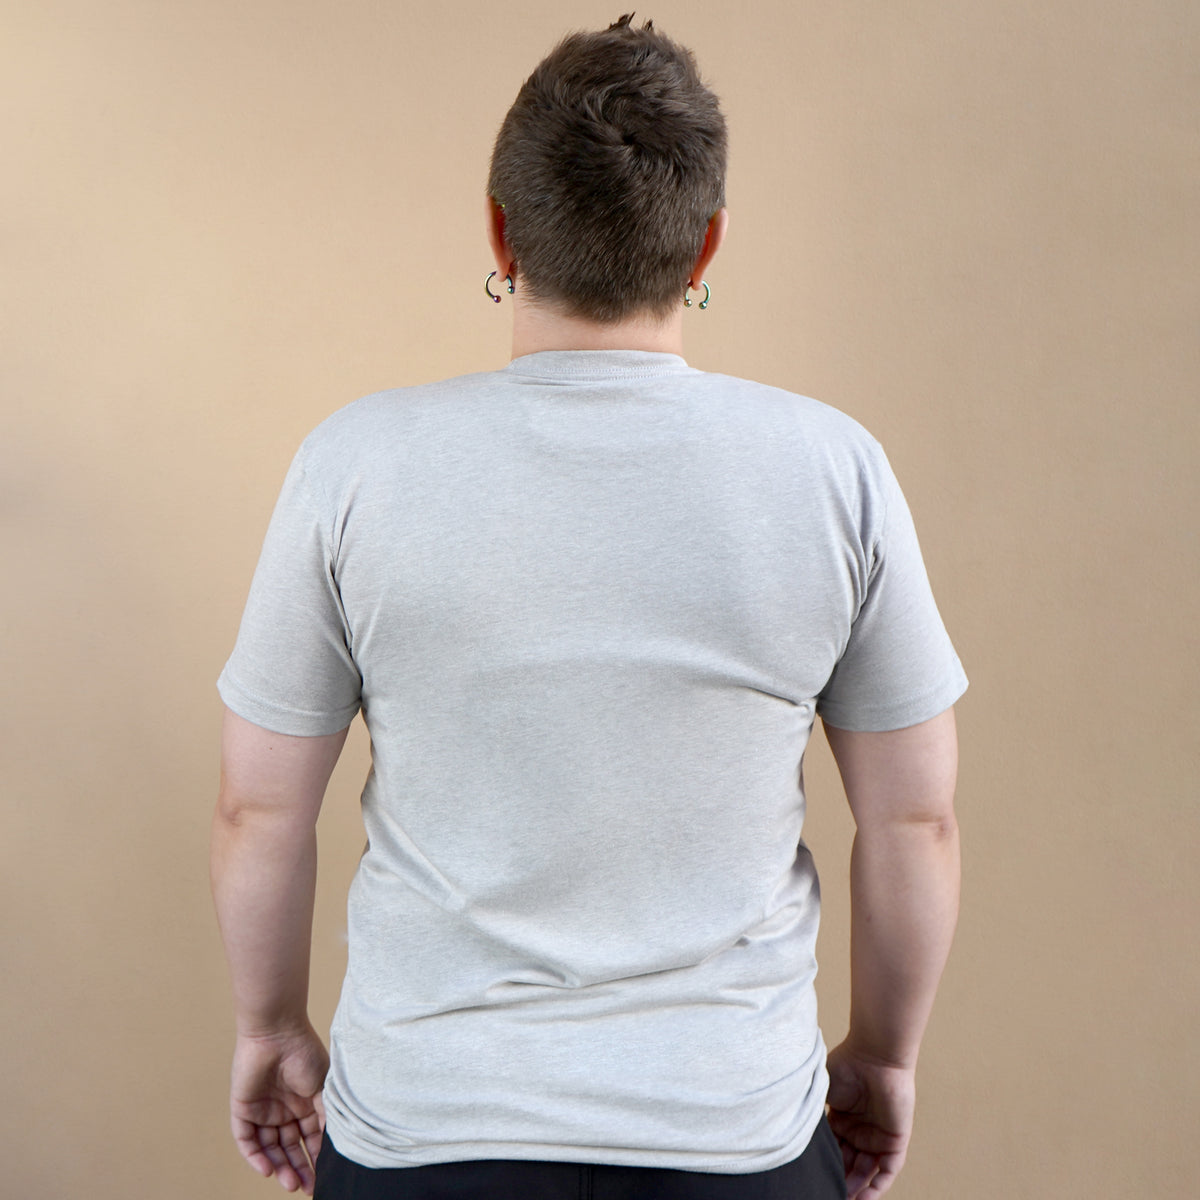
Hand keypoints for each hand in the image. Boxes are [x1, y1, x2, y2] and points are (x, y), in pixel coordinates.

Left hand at [229, 1023, 329, 1194]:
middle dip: (298, 1168)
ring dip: (280, 1166)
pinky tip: (267, 1170)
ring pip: (269, 1148)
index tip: (324, 1177)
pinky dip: (256, 1156)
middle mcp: (284, 1110)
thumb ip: (325, 1117)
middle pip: (289, 1147)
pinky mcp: (243, 1109)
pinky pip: (247, 1139)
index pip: (309, 1138)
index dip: (315, 1158)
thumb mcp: (322, 1088)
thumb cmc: (304, 1053)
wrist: (277, 1032)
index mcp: (304, 1103)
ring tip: (291, 1184)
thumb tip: (332, 1147)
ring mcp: (263, 1110)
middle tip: (307, 1188)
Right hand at [825, 1040, 915, 1199]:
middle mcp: (860, 1130)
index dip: (826, 1165)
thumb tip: (793, 1133)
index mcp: (842, 1119)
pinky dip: (876, 1186)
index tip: (812, 1179)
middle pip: (848, 1164)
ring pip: (867, 1171)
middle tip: (827, 1194)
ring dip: (856, 1188)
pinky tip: (863, 1198)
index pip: (833, 1149)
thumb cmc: (846, 1066)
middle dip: (840, 1181)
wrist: (874, 1055)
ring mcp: (878, 1136)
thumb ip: (811, 1112)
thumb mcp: (821, 1093)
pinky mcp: (896, 1140)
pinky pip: (887, 1170)